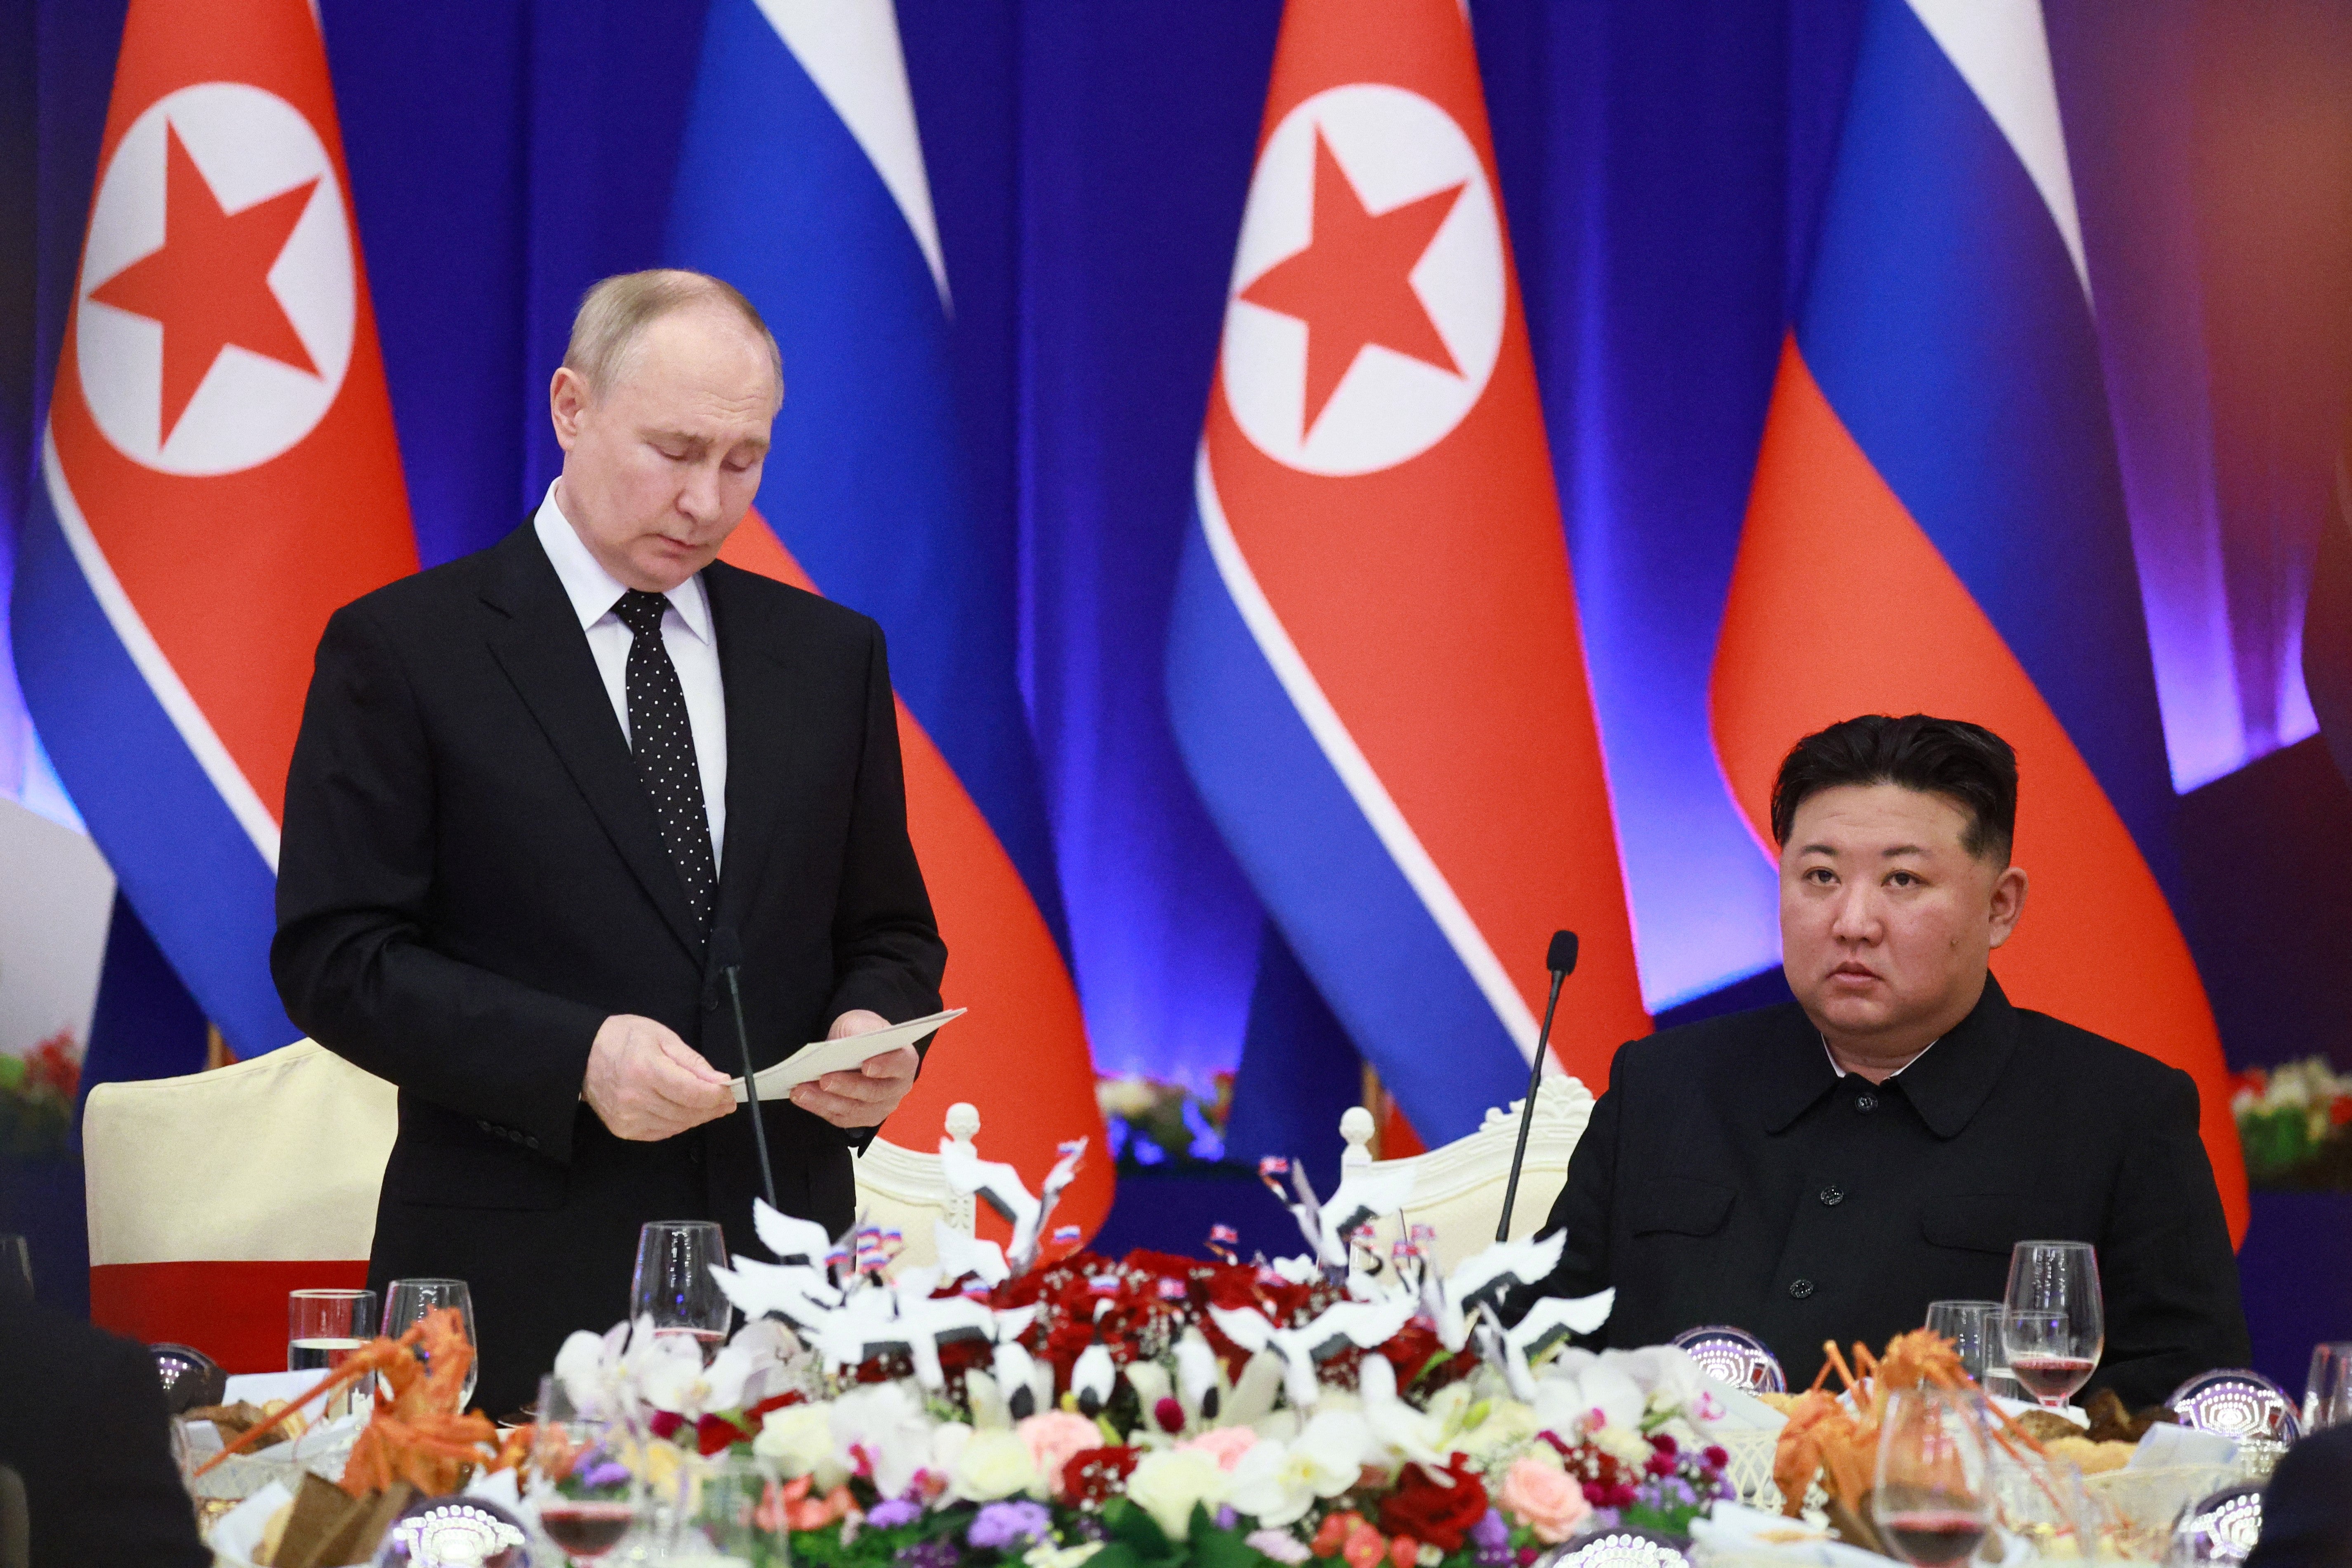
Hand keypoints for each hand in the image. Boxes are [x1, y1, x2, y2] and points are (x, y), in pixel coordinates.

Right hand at [582, 1014, 734, 1140]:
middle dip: (712, 1107)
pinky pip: (661, 1132)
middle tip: (725, 1101)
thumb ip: (692, 1062)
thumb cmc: (623, 1039)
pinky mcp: (623, 1129)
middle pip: (687, 1112)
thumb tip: (719, 1080)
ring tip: (709, 1106)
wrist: (584, 1055)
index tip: (729, 1092)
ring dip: (697, 1117)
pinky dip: (678, 1124)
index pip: (692, 1092)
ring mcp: (628, 1117)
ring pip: (677, 1125)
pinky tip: (685, 1113)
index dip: (717, 1095)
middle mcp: (635, 1098)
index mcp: (646, 1070)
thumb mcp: (662, 1037)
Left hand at [789, 1009, 918, 1127]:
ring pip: (854, 1109)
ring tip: (801, 1090)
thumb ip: (858, 1033)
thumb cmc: (862, 1035)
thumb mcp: (862, 1023)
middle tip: (824, 1079)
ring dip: (825, 1100)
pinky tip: (801, 1097)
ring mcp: (880, 1107)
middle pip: (873, 1092)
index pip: (900, 1064)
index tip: (866, 1065)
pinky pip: (839, 1117)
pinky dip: (818, 1107)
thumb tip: (843, 1046)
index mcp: (904, 1061)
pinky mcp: (860, 1117)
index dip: (885, 1066)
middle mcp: (896, 1088)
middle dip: (846, 1086)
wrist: (857, 1049)